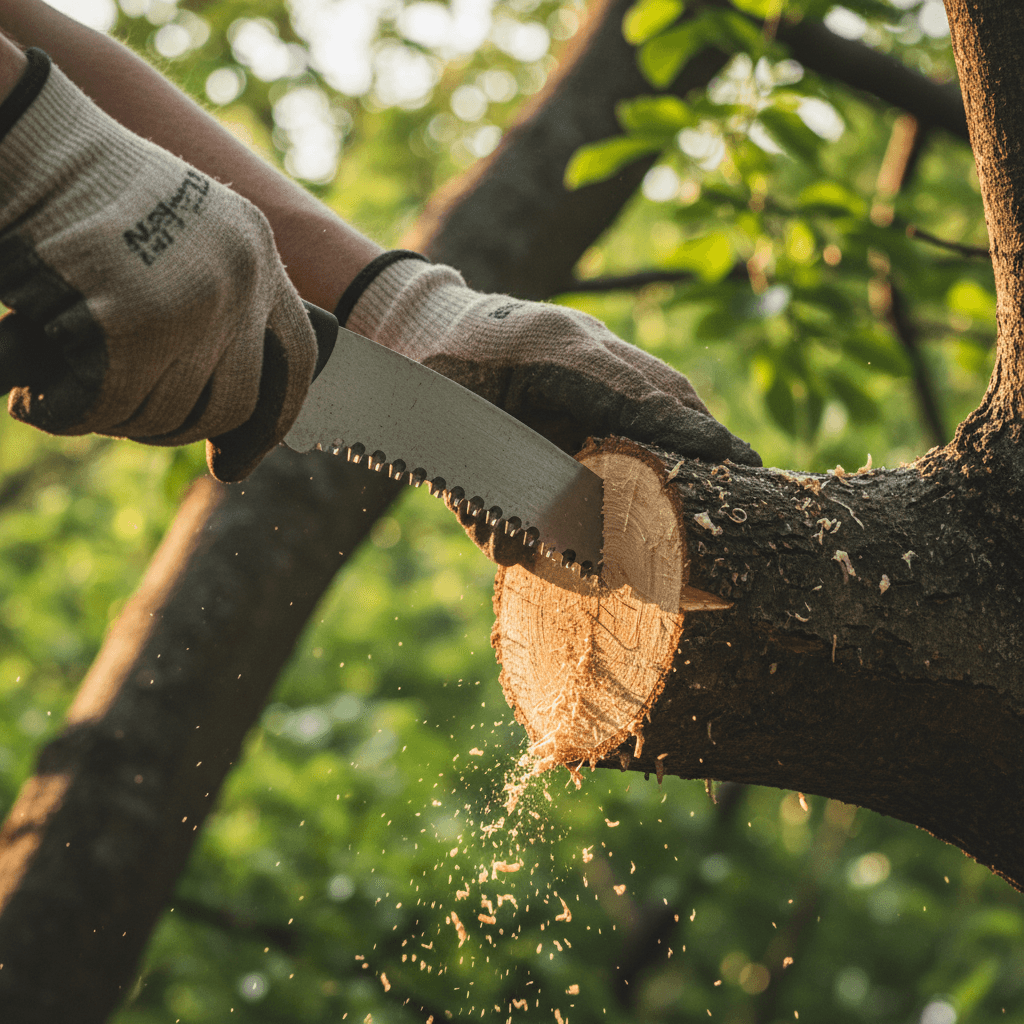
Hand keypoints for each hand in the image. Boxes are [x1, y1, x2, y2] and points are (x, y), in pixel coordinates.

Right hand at [0, 50, 315, 481]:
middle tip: (125, 420)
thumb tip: (208, 402)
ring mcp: (196, 303)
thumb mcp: (176, 230)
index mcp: (257, 251)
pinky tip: (38, 401)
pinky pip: (112, 405)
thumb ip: (207, 297)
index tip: (237, 460)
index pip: (296, 358)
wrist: (23, 139)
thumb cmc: (81, 187)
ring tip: (71, 391)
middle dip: (176, 428)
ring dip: (117, 417)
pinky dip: (69, 414)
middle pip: (231, 402)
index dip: (271, 420)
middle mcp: (242, 280)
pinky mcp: (136, 324)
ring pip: (170, 412)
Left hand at [343, 254, 761, 466]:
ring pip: (655, 378)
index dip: (688, 431)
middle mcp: (578, 338)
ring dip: (689, 421)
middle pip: (661, 383)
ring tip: (725, 464)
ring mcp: (584, 336)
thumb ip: (479, 498)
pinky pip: (636, 380)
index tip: (735, 461)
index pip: (636, 396)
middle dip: (705, 430)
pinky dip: (661, 413)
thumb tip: (519, 556)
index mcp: (549, 352)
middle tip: (749, 471)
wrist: (418, 327)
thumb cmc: (425, 385)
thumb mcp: (444, 441)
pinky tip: (674, 444)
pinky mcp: (584, 346)